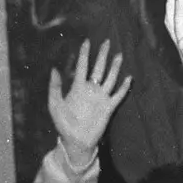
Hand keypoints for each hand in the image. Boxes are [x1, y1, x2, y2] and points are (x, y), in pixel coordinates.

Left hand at [49, 39, 130, 166]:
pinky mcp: (109, 107)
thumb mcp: (54, 105)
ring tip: (119, 55)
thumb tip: (54, 69)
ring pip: (110, 78)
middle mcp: (91, 90)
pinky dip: (124, 87)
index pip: (82, 67)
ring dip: (114, 67)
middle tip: (106, 42)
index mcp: (77, 88)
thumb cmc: (63, 123)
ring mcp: (101, 98)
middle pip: (98, 68)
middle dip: (102, 55)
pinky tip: (129, 78)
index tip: (87, 41)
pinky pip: (119, 95)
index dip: (84, 54)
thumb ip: (55, 87)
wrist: (75, 140)